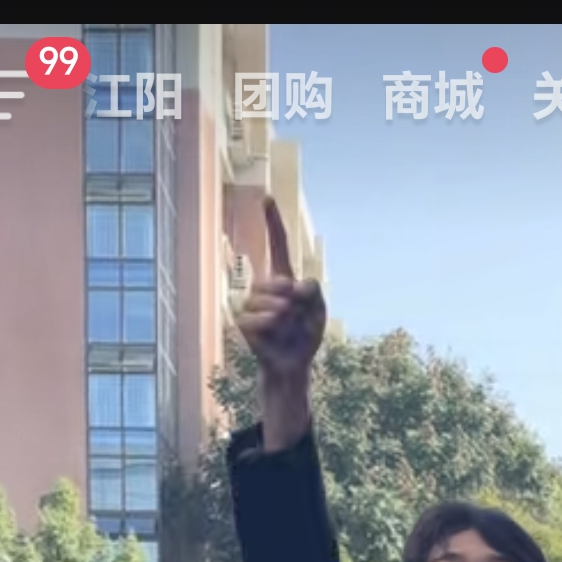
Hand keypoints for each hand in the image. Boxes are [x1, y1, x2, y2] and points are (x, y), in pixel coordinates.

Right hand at [235, 195, 326, 380]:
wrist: (292, 363)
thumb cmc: (306, 335)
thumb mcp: (319, 310)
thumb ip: (314, 291)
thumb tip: (293, 285)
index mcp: (285, 278)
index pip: (278, 245)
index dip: (273, 222)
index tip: (266, 198)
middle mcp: (265, 286)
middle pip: (276, 279)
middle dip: (290, 298)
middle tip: (296, 313)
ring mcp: (251, 303)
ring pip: (262, 297)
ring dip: (281, 313)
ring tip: (286, 325)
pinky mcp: (243, 321)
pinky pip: (252, 317)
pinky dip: (267, 325)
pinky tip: (272, 332)